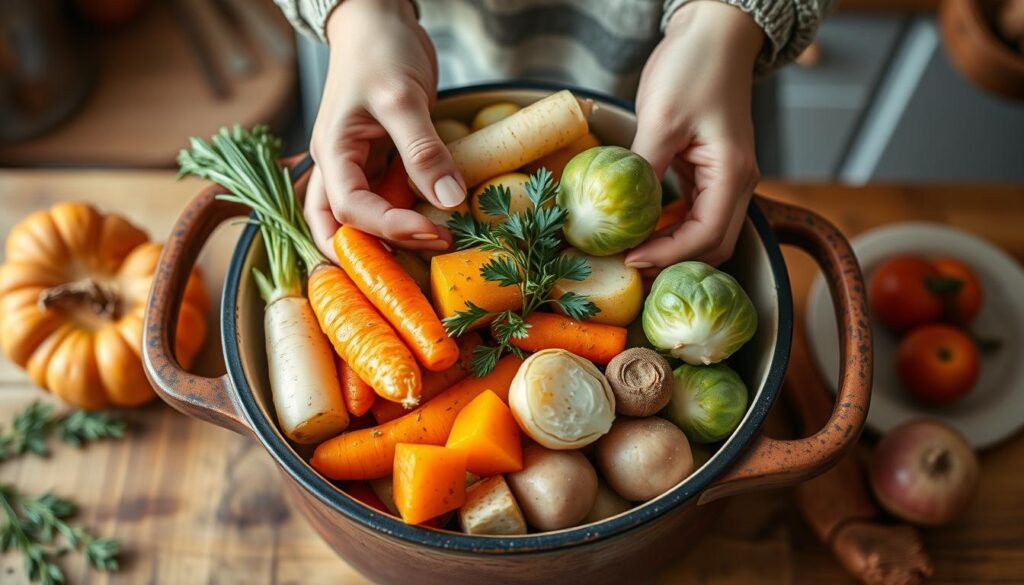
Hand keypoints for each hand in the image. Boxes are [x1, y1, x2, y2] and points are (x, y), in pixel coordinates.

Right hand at [305, 0, 464, 261]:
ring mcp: (358, 167)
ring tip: (434, 246)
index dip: (391, 228)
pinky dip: (405, 218)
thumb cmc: (381, 51)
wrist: (379, 22)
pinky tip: (434, 224)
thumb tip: (449, 201)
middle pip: (339, 229)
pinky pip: (386, 201)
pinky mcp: (380, 163)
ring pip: (360, 222)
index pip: (352, 209)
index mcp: (332, 153)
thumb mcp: (403, 98)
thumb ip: (423, 150)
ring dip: (390, 241)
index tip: (435, 231)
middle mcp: (338, 167)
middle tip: (429, 255)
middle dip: (377, 252)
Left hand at [626, 1, 762, 269]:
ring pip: (705, 232)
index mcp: (733, 173)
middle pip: (713, 244)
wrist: (714, 32)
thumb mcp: (661, 118)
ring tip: (632, 253)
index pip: (707, 236)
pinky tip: (642, 229)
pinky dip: (671, 228)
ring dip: (672, 248)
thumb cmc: (694, 67)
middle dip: (673, 262)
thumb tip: (620, 210)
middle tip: (629, 266)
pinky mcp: (710, 170)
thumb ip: (643, 169)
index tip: (631, 260)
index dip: (668, 255)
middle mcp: (738, 181)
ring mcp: (726, 177)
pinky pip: (695, 213)